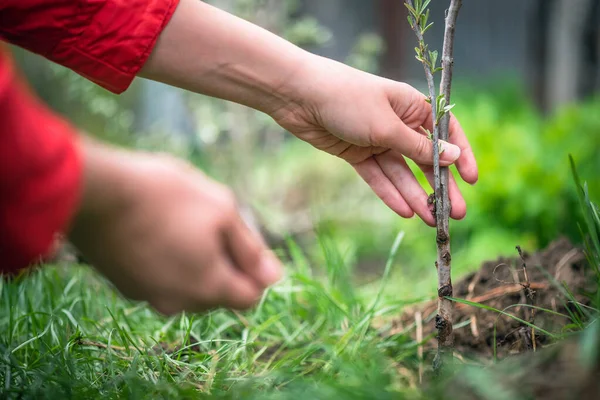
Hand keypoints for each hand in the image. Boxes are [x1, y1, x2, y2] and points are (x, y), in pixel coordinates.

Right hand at [68, 140, 281, 314]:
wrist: (94, 192)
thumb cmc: (165, 195)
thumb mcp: (222, 210)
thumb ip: (251, 249)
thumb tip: (275, 277)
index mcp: (209, 288)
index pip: (250, 297)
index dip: (254, 270)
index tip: (241, 240)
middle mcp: (179, 303)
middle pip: (219, 293)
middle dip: (224, 264)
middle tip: (209, 224)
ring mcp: (147, 296)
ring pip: (188, 287)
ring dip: (195, 262)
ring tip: (180, 223)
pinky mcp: (124, 285)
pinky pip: (160, 280)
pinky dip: (167, 262)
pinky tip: (156, 230)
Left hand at [271, 56, 478, 225]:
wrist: (299, 96)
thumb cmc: (348, 100)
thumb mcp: (387, 125)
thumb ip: (419, 146)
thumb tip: (454, 156)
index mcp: (411, 106)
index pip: (445, 133)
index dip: (461, 156)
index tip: (472, 180)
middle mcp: (397, 123)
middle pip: (424, 159)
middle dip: (440, 186)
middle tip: (455, 214)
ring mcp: (376, 139)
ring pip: (401, 172)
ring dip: (416, 195)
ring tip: (431, 221)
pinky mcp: (355, 153)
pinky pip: (377, 177)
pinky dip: (389, 193)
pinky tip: (405, 211)